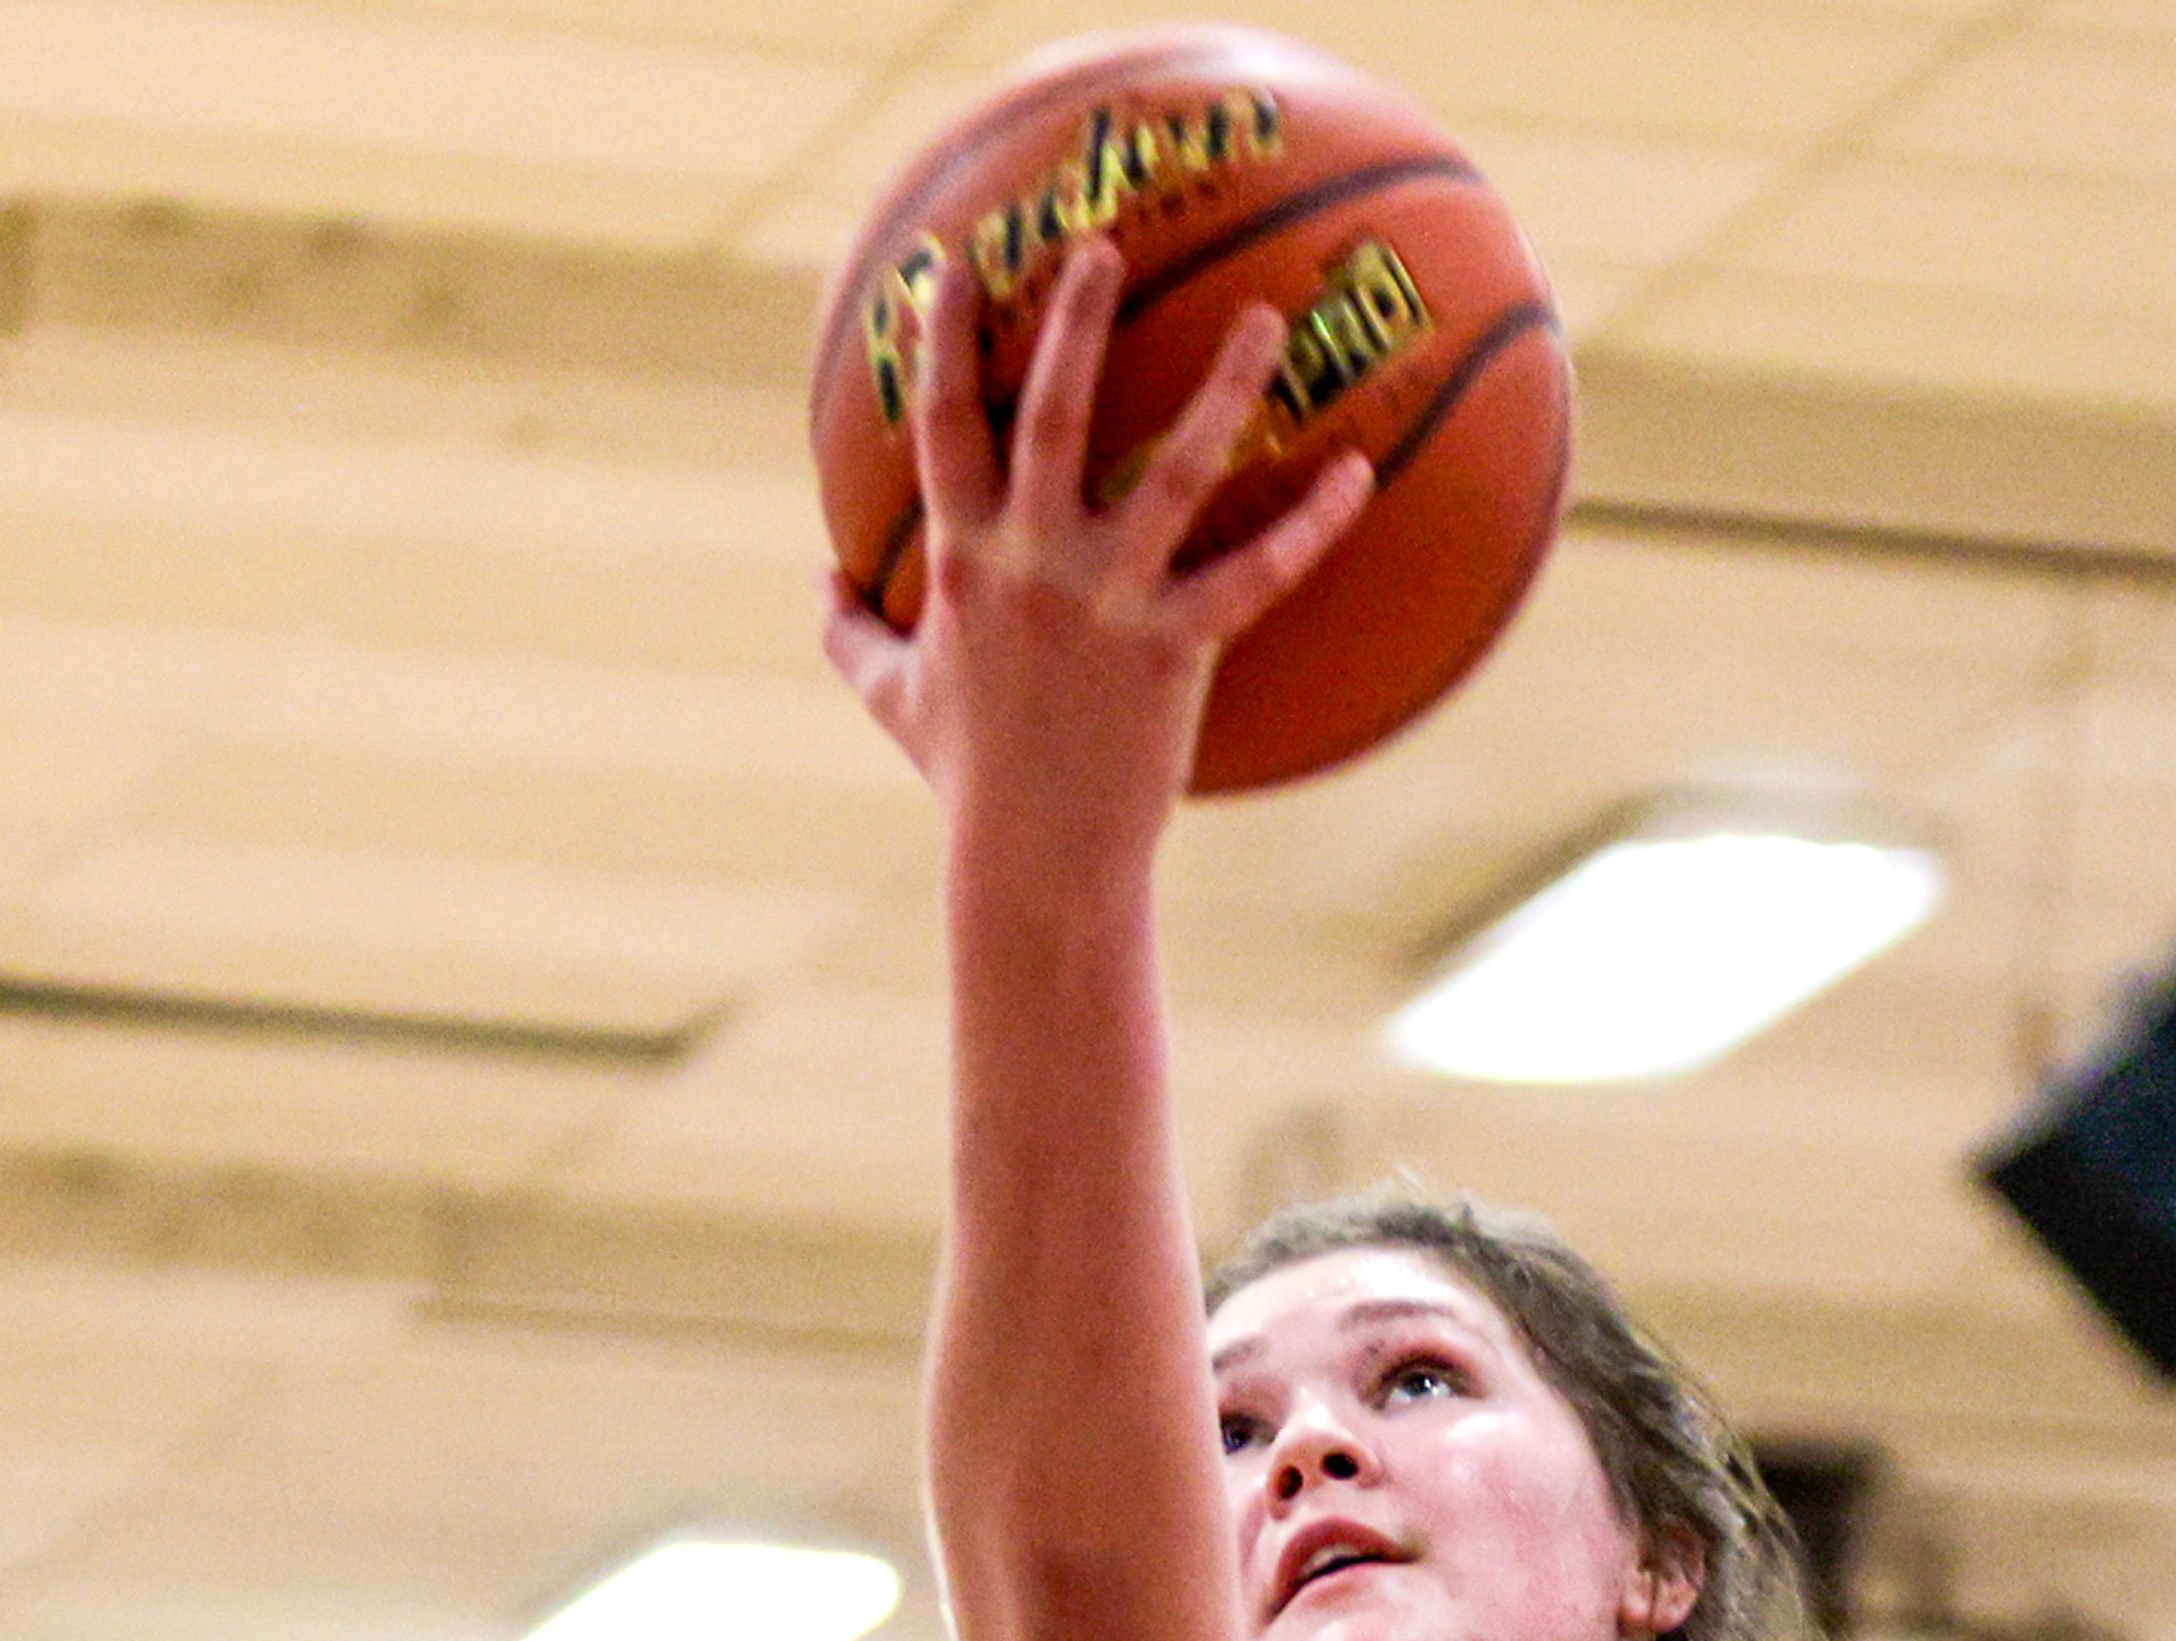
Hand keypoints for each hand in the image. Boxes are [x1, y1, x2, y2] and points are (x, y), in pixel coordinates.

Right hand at [820, 232, 1370, 856]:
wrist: (1038, 864)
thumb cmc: (968, 775)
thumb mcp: (890, 696)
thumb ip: (848, 629)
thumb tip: (817, 578)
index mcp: (963, 561)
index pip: (943, 423)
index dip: (941, 336)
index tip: (949, 261)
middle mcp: (1034, 564)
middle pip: (1055, 411)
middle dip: (1075, 318)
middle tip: (1102, 242)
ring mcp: (1108, 603)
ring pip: (1175, 472)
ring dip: (1225, 389)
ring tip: (1265, 320)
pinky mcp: (1176, 648)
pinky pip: (1257, 576)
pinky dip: (1312, 526)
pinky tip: (1358, 473)